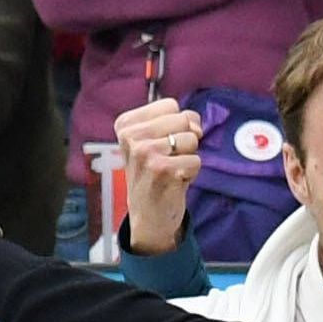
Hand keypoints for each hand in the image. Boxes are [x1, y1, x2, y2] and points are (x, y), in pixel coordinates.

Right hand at [114, 95, 203, 255]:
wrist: (148, 216)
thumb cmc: (155, 174)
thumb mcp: (157, 140)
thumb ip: (179, 121)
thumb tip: (196, 126)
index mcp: (126, 124)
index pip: (170, 105)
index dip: (177, 124)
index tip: (162, 144)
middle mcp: (131, 136)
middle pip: (183, 119)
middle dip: (184, 140)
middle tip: (169, 159)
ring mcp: (145, 152)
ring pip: (191, 139)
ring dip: (188, 157)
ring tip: (171, 170)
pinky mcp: (162, 170)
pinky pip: (196, 160)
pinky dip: (192, 173)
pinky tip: (175, 181)